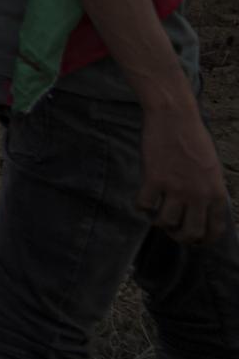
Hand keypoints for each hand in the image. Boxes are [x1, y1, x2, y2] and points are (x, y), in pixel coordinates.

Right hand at [138, 101, 231, 244]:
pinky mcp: (154, 179)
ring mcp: (176, 188)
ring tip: (156, 215)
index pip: (215, 229)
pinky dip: (141, 207)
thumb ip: (210, 191)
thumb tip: (204, 210)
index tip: (195, 240)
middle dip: (180, 237)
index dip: (204, 240)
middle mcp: (198, 195)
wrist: (175, 118)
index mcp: (216, 193)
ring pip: (166, 222)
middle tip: (173, 233)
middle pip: (190, 232)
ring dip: (160, 222)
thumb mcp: (213, 169)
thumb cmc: (194, 139)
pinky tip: (142, 201)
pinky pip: (145, 205)